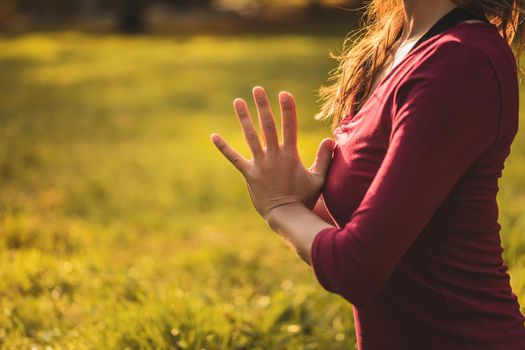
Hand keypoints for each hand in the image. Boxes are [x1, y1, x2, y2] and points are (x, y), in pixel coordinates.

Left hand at [210, 86, 334, 221]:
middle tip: (257, 89)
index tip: (284, 94)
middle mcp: (274, 156)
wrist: (286, 216)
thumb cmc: (304, 199)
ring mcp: (260, 165)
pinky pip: (234, 158)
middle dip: (263, 106)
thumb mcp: (319, 178)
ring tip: (238, 101)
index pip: (290, 127)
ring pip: (250, 137)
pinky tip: (214, 136)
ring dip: (244, 118)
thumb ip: (324, 158)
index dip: (287, 109)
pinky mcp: (249, 174)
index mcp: (290, 155)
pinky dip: (224, 147)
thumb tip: (330, 139)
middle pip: (267, 126)